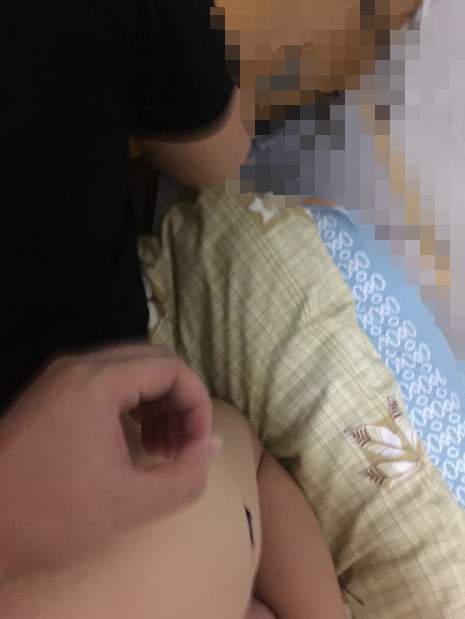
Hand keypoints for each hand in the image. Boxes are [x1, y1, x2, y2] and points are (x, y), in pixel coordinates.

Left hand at [0, 344, 219, 583]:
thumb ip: (185, 476)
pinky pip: (106, 384)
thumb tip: (212, 445)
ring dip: (157, 403)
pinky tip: (135, 443)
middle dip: (179, 402)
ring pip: (130, 371)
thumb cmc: (51, 515)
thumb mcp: (130, 504)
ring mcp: (61, 378)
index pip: (170, 367)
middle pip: (152, 362)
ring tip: (163, 450)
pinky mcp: (51, 394)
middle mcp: (78, 367)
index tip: (198, 446)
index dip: (197, 404)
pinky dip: (132, 406)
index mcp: (97, 382)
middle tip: (184, 447)